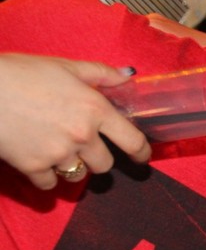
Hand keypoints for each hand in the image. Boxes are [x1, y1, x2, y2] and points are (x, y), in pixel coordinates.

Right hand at [0, 54, 149, 188]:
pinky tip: (38, 160)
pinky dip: (46, 176)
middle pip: (106, 165)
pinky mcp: (33, 166)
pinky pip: (50, 183)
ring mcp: (58, 153)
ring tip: (59, 151)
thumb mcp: (64, 66)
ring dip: (74, 167)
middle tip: (84, 147)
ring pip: (79, 175)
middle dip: (99, 158)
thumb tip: (128, 76)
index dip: (142, 152)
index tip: (142, 157)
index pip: (133, 141)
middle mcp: (82, 135)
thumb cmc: (20, 72)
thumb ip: (100, 73)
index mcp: (95, 109)